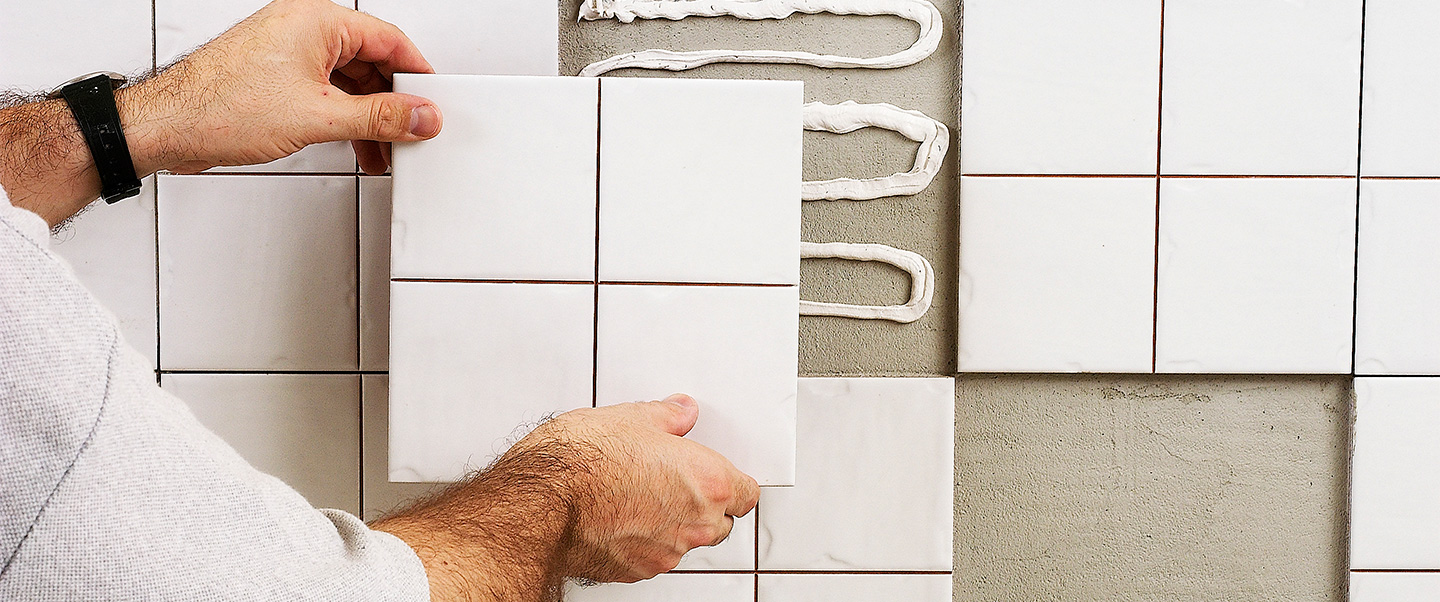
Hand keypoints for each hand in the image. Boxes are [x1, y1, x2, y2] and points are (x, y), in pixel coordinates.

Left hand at [124, 0, 441, 174]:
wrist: (167, 127)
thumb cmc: (219, 107)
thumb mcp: (319, 117)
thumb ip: (380, 117)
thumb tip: (419, 115)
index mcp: (314, 20)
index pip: (389, 39)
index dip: (417, 74)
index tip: (433, 101)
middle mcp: (301, 29)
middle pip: (371, 60)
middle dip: (392, 100)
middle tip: (411, 128)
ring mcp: (287, 52)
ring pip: (348, 80)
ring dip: (368, 115)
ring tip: (384, 146)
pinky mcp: (275, 77)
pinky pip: (326, 91)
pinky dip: (344, 117)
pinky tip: (354, 142)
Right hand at [372, 395, 760, 601]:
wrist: (538, 504)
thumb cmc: (581, 461)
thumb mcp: (629, 418)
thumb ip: (666, 417)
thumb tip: (681, 413)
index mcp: (706, 481)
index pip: (747, 492)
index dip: (733, 480)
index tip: (717, 471)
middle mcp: (695, 523)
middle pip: (721, 521)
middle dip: (704, 503)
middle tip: (672, 479)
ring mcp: (666, 552)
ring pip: (685, 540)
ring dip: (672, 523)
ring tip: (637, 496)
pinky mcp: (635, 571)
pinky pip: (653, 556)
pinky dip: (642, 541)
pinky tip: (617, 517)